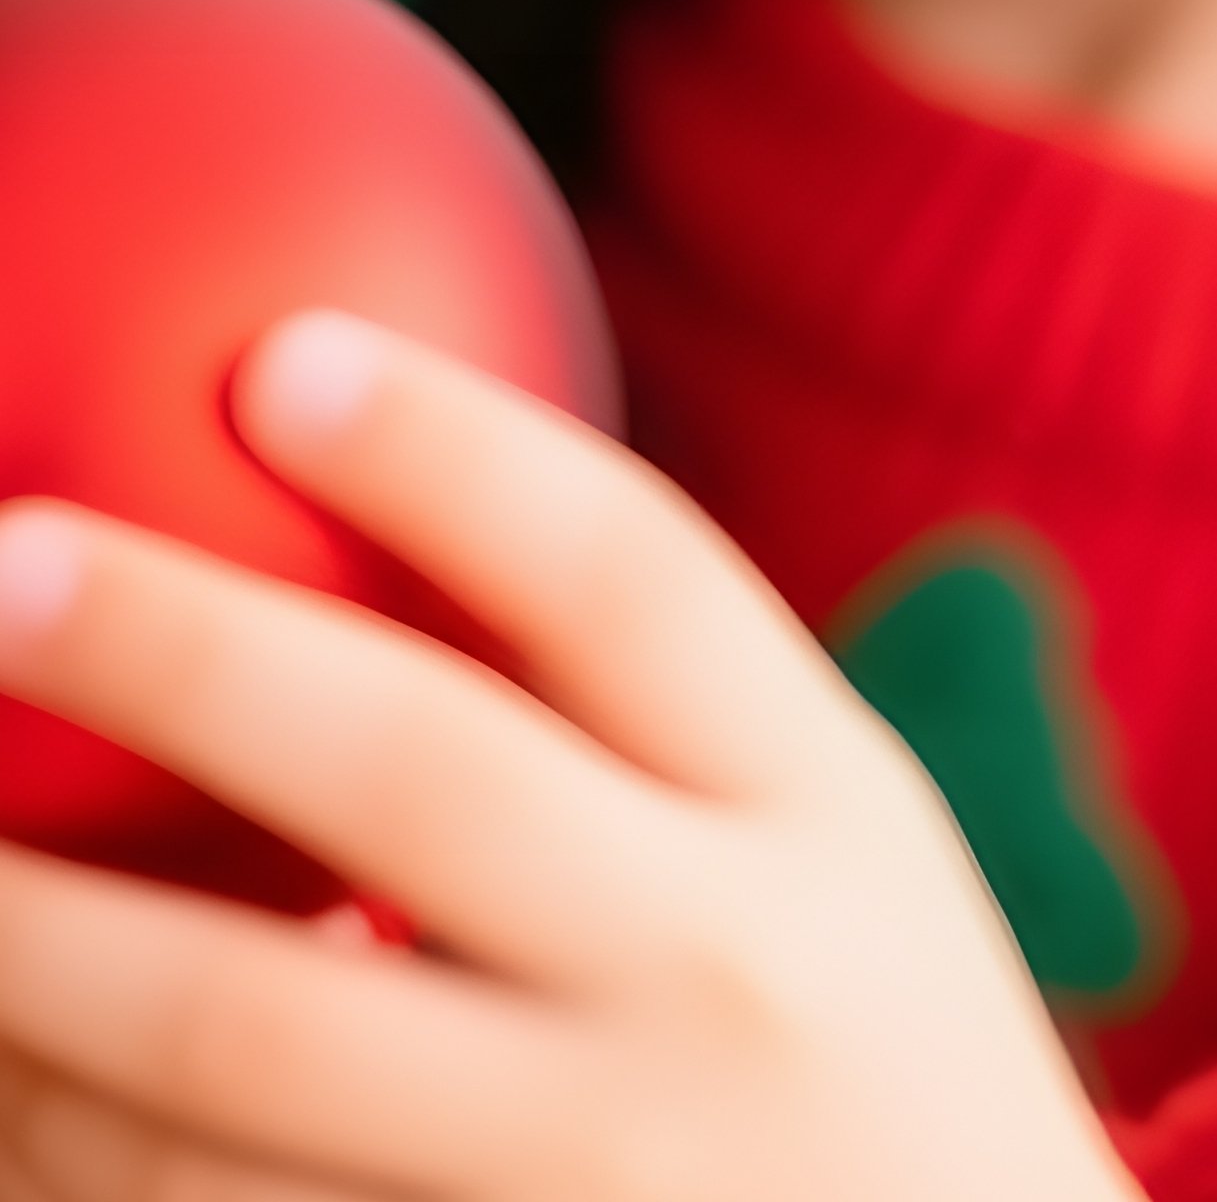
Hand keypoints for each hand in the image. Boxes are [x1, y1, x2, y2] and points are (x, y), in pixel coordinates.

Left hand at [0, 312, 1138, 1201]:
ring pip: (250, 1043)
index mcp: (822, 807)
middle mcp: (723, 974)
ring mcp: (602, 1174)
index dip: (456, 457)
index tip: (278, 358)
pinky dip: (68, 1142)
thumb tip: (384, 509)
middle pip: (422, 776)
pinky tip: (19, 1076)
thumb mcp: (835, 833)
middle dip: (187, 654)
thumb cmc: (867, 1020)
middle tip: (1, 561)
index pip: (638, 583)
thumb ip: (658, 701)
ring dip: (37, 946)